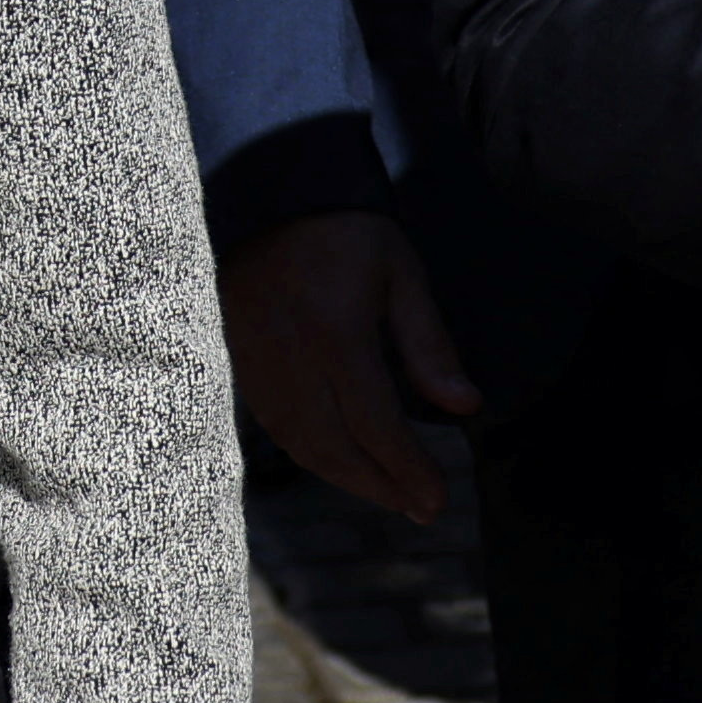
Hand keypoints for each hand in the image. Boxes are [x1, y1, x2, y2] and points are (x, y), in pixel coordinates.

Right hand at [219, 209, 477, 521]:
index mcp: (336, 336)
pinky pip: (274, 425)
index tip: (437, 499)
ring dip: (345, 478)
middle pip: (334, 448)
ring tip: (387, 493)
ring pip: (300, 444)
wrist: (266, 195)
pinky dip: (310, 453)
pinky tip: (339, 461)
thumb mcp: (401, 274)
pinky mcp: (237, 363)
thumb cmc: (345, 231)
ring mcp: (257, 364)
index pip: (376, 425)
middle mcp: (291, 359)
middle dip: (380, 486)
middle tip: (419, 507)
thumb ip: (430, 345)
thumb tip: (464, 407)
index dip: (407, 469)